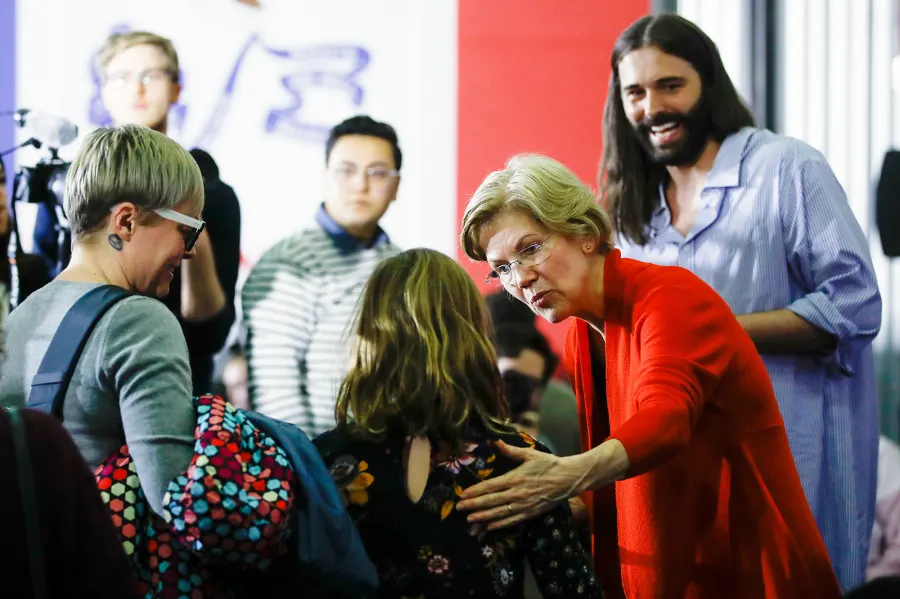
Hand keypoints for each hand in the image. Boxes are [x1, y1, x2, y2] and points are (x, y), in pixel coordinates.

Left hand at [455, 441, 585, 529]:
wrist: (568, 478)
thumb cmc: (548, 464)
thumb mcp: (529, 454)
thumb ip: (510, 450)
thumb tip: (495, 441)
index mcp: (515, 478)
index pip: (491, 486)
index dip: (475, 491)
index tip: (463, 494)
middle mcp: (517, 493)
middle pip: (491, 501)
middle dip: (474, 505)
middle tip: (460, 508)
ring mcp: (524, 505)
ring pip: (500, 513)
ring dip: (483, 517)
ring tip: (470, 519)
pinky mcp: (531, 513)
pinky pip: (513, 521)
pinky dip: (500, 524)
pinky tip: (490, 527)